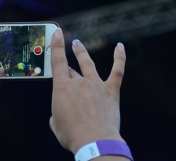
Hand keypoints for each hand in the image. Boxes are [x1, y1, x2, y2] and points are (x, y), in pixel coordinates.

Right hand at [50, 28, 126, 153]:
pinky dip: (119, 58)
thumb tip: (62, 111)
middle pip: (71, 69)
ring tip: (77, 44)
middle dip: (66, 69)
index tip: (57, 32)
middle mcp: (79, 82)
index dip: (56, 45)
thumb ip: (57, 112)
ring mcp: (96, 85)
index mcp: (62, 88)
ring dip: (82, 53)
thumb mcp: (55, 123)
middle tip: (64, 66)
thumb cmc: (72, 135)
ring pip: (89, 64)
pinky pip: (117, 71)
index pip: (57, 61)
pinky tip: (120, 46)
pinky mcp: (111, 91)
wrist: (95, 142)